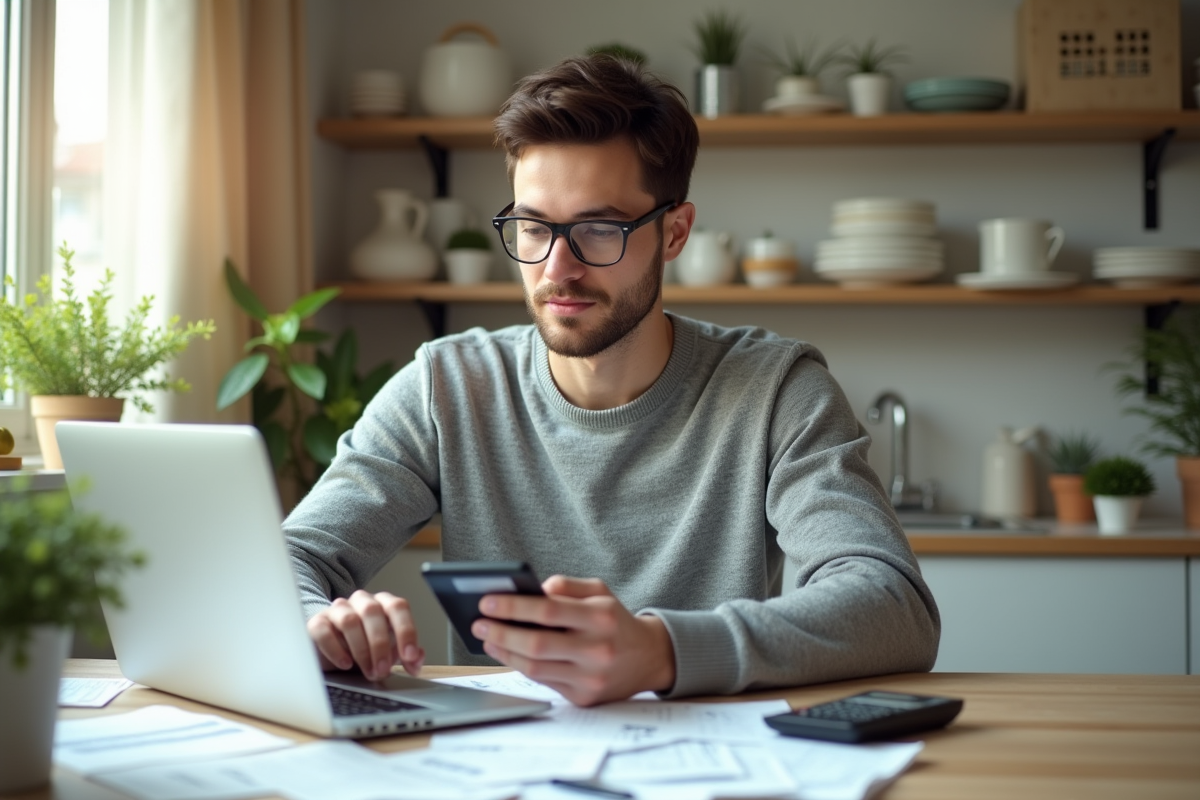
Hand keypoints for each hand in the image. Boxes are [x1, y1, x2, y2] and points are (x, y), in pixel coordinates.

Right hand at [306, 590, 424, 680]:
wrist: (331, 650)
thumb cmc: (365, 648)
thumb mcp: (388, 652)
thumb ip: (406, 654)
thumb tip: (417, 658)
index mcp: (383, 604)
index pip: (398, 607)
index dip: (406, 630)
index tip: (409, 656)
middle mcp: (361, 601)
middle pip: (372, 611)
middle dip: (380, 644)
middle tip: (383, 670)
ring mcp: (338, 610)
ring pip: (349, 620)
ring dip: (361, 650)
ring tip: (368, 672)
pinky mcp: (317, 622)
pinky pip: (324, 631)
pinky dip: (336, 649)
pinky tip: (345, 664)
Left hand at [471, 575, 676, 705]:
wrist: (649, 658)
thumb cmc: (615, 620)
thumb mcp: (600, 591)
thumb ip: (567, 586)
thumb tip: (534, 589)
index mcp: (601, 616)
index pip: (549, 611)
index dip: (514, 607)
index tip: (487, 601)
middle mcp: (598, 649)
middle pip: (538, 643)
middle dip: (502, 632)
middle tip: (478, 622)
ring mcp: (591, 677)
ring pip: (536, 667)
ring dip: (505, 652)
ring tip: (488, 638)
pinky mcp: (585, 697)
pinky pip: (544, 681)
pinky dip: (521, 666)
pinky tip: (507, 653)